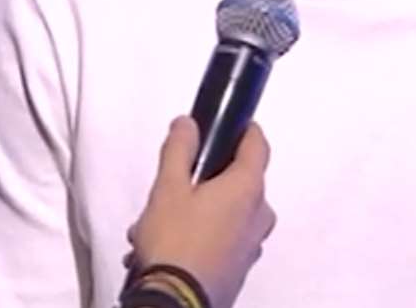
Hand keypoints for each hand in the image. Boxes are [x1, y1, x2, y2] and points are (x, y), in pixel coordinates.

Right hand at [127, 116, 274, 307]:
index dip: (245, 130)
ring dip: (198, 210)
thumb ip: (179, 149)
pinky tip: (166, 244)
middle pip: (239, 181)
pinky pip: (224, 238)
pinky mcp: (240, 268)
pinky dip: (201, 234)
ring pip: (228, 213)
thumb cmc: (174, 240)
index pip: (258, 145)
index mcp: (248, 189)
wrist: (176, 302)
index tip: (231, 124)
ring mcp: (252, 245)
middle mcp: (259, 216)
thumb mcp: (168, 187)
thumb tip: (187, 124)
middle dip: (208, 178)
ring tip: (157, 222)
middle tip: (176, 182)